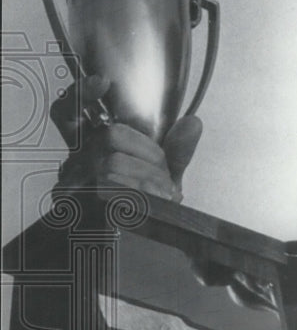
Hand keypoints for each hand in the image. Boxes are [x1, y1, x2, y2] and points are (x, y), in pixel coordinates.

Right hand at [52, 75, 201, 202]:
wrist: (131, 247)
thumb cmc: (142, 203)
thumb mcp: (165, 174)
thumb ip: (178, 150)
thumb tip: (193, 123)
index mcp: (95, 142)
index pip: (73, 109)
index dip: (83, 92)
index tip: (102, 82)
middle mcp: (77, 158)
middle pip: (110, 136)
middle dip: (149, 154)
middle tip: (165, 177)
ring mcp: (70, 182)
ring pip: (112, 166)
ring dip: (147, 181)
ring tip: (162, 196)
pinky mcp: (73, 208)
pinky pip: (110, 194)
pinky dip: (138, 199)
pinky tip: (151, 205)